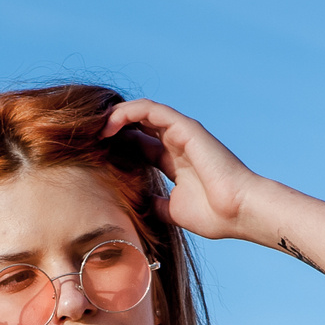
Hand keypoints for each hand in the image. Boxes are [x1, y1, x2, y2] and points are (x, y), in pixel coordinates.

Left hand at [102, 99, 264, 241]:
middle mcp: (176, 143)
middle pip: (137, 126)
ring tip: (92, 128)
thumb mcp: (172, 211)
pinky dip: (127, 113)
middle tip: (85, 139)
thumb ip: (154, 204)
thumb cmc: (214, 215)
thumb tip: (136, 208)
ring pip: (140, 112)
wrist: (238, 212)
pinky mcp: (185, 127)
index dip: (115, 147)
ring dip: (114, 117)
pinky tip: (108, 125)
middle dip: (110, 129)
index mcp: (173, 161)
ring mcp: (181, 133)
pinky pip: (149, 109)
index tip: (92, 157)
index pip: (138, 145)